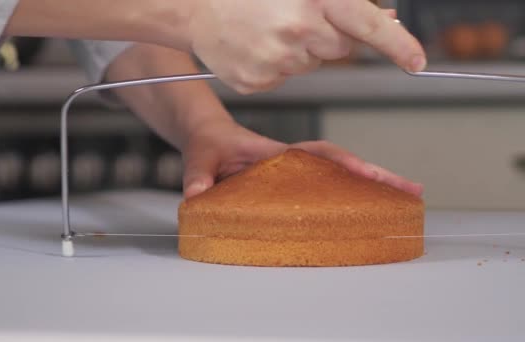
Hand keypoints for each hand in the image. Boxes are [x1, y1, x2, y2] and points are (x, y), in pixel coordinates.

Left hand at [181, 119, 423, 198]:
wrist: (206, 136)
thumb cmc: (208, 144)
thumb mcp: (200, 156)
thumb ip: (197, 174)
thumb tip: (196, 195)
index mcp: (276, 153)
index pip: (316, 154)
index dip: (343, 162)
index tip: (368, 172)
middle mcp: (293, 162)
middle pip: (342, 165)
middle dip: (377, 176)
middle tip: (412, 191)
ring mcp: (295, 173)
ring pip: (339, 177)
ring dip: (371, 187)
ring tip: (404, 202)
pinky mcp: (292, 184)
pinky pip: (326, 189)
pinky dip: (349, 197)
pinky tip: (367, 211)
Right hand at [188, 0, 425, 93]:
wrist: (195, 8)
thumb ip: (343, 3)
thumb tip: (384, 17)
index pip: (366, 25)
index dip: (397, 44)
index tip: (417, 62)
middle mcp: (296, 30)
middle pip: (338, 50)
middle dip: (327, 37)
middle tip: (295, 19)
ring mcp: (275, 60)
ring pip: (309, 65)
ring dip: (297, 50)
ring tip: (267, 30)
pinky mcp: (257, 81)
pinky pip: (282, 79)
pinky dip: (274, 66)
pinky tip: (254, 46)